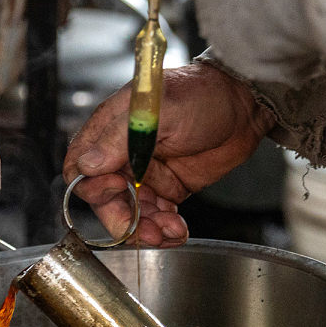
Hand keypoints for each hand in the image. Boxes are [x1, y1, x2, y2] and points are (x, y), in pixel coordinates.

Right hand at [63, 62, 275, 246]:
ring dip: (145, 229)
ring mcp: (145, 173)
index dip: (92, 186)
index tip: (116, 190)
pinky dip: (163, 229)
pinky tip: (178, 230)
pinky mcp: (168, 188)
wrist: (245, 105)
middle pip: (104, 199)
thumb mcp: (162, 110)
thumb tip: (87, 165)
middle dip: (122, 219)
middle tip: (145, 230)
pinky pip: (155, 217)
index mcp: (111, 129)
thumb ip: (121, 137)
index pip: (80, 167)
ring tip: (169, 231)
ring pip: (130, 214)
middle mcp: (123, 154)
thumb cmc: (203, 94)